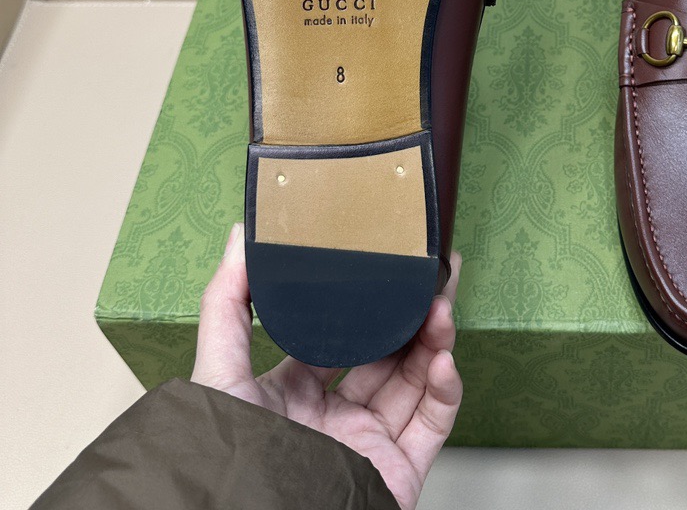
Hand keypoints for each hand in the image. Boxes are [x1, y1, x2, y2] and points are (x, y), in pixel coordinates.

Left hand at [192, 223, 462, 509]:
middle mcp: (335, 419)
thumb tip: (239, 236)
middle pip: (389, 354)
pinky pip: (433, 425)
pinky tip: (442, 358)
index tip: (389, 267)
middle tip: (437, 273)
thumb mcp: (218, 374)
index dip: (369, 303)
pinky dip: (445, 390)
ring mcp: (369, 445)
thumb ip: (227, 305)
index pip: (341, 339)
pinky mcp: (398, 472)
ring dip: (434, 340)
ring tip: (441, 305)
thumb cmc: (226, 464)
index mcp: (294, 396)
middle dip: (416, 312)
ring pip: (416, 382)